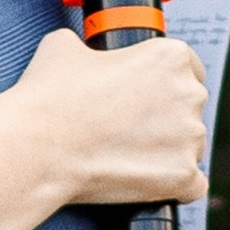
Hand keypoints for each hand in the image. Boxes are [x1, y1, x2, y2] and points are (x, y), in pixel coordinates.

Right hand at [14, 24, 208, 207]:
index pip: (188, 67)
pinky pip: (191, 183)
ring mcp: (190, 139)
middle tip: (125, 125)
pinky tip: (142, 179)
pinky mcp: (182, 177)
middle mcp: (189, 94)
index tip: (143, 93)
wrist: (38, 147)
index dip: (162, 81)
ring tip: (124, 154)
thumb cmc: (51, 97)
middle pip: (188, 107)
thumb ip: (88, 46)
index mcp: (170, 57)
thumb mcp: (63, 47)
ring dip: (166, 150)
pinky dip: (171, 184)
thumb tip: (83, 53)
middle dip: (164, 116)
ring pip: (189, 146)